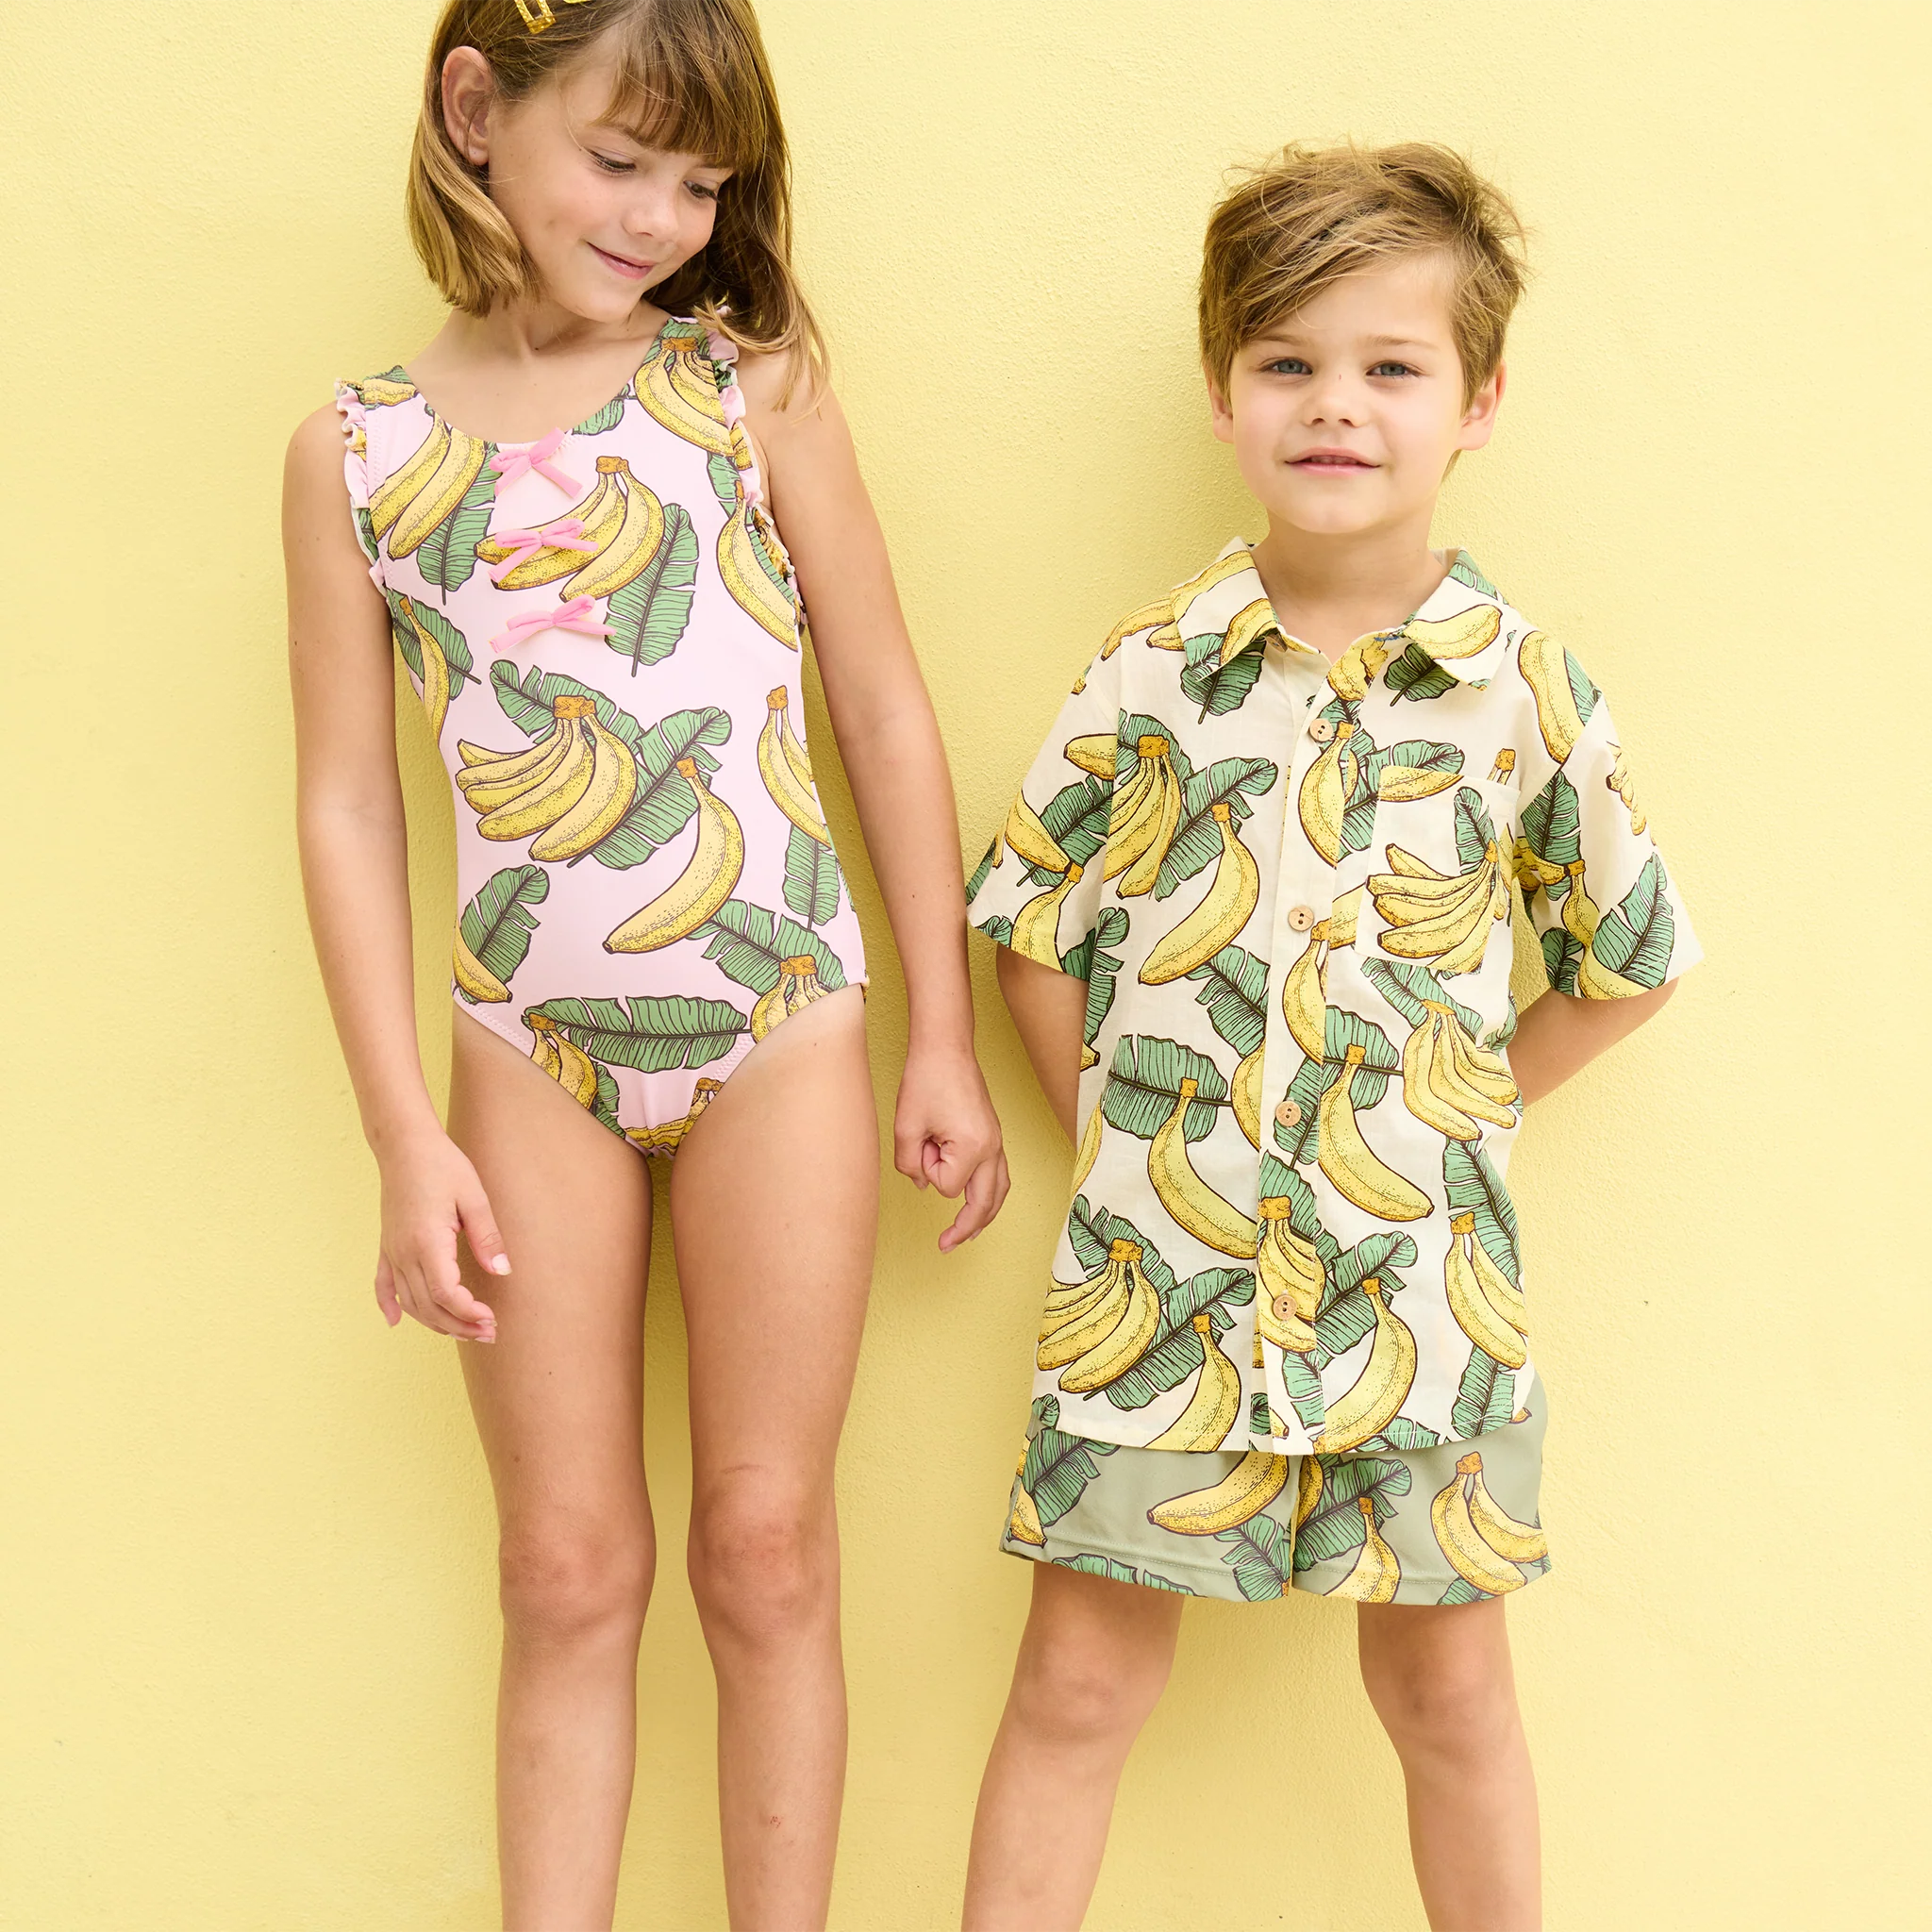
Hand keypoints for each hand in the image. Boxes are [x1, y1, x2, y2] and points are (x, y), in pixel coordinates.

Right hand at [373, 1131, 508, 1340]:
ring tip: (464, 1331)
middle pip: (428, 1306)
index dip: (468, 1313)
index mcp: (427, 1241)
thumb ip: (487, 1237)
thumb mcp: (474, 1197)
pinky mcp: (386, 1246)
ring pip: (409, 1302)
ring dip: (435, 1322)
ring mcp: (391, 1251)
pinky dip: (388, 1305)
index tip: (491, 1319)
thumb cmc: (443, 1165)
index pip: (445, 1293)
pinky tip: (394, 1322)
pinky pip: (382, 1284)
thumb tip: (502, 1272)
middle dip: (458, 1326)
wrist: (405, 1145)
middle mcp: (404, 1252)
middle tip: (488, 1333)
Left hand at [893, 1045, 1008, 1251]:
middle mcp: (992, 1147)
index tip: (921, 1144)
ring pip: (999, 1191)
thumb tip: (925, 1183)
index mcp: (973, 1147)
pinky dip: (990, 1194)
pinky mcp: (994, 1135)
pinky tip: (981, 1203)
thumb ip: (910, 1165)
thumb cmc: (926, 1080)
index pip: (948, 1185)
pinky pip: (999, 1174)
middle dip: (966, 1228)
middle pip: (986, 1203)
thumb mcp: (906, 1127)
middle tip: (946, 1246)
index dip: (928, 1170)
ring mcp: (998, 1141)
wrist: (946, 1048)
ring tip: (968, 1234)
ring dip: (984, 1215)